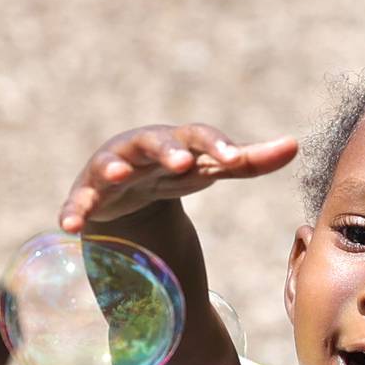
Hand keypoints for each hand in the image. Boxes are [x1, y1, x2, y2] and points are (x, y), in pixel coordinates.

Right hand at [58, 123, 297, 231]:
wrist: (131, 191)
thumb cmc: (177, 173)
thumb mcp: (213, 168)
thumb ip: (250, 161)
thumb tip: (295, 145)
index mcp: (176, 142)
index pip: (199, 137)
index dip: (215, 145)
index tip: (235, 158)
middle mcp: (142, 150)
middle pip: (153, 143)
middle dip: (165, 150)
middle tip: (181, 161)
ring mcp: (112, 171)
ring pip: (109, 165)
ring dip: (112, 168)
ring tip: (116, 175)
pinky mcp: (90, 197)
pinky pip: (80, 202)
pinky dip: (74, 210)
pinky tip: (69, 226)